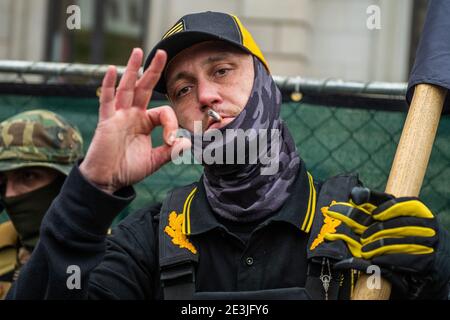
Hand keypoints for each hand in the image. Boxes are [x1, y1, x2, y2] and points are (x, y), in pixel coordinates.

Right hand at [80, 48, 189, 192]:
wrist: (107, 180)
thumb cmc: (128, 169)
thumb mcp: (154, 161)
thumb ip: (170, 152)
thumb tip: (186, 141)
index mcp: (145, 122)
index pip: (162, 112)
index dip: (171, 124)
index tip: (171, 140)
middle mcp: (132, 115)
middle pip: (144, 88)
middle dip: (152, 70)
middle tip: (162, 52)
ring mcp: (118, 116)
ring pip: (126, 88)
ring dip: (131, 69)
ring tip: (137, 51)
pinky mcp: (106, 122)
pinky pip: (107, 101)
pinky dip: (108, 85)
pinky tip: (112, 70)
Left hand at [323, 187, 437, 293]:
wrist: (417, 249)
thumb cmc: (395, 225)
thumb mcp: (386, 211)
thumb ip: (371, 200)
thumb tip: (355, 197)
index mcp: (419, 210)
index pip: (408, 204)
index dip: (390, 208)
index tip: (374, 215)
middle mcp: (428, 225)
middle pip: (401, 225)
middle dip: (378, 231)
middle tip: (363, 238)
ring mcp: (429, 243)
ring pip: (401, 243)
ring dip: (379, 247)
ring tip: (365, 250)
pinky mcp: (425, 259)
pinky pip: (405, 259)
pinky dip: (387, 259)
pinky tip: (375, 259)